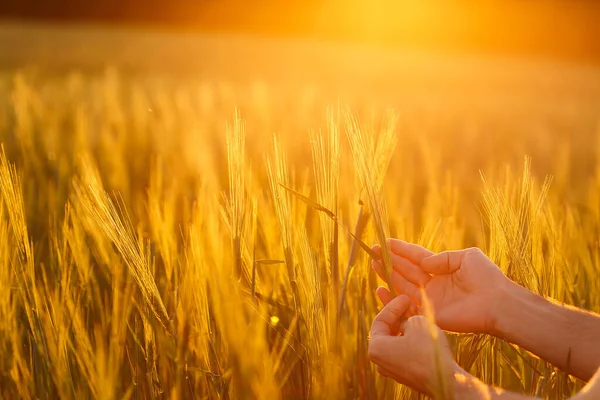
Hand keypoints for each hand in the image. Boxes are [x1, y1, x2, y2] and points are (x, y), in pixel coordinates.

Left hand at [368, 294, 457, 396]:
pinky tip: (422, 329)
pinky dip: (410, 339)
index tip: (405, 297)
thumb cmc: (428, 350)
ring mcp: (392, 369)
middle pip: (386, 330)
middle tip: (408, 302)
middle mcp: (379, 361)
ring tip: (416, 313)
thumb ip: (406, 318)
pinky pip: (404, 351)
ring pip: (396, 340)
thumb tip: (405, 323)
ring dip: (405, 326)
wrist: (446, 380)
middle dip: (398, 315)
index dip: (392, 305)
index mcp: (376, 348)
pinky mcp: (405, 374)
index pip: (380, 320)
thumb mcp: (417, 322)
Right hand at [372, 240, 510, 333]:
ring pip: (402, 285)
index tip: (386, 242)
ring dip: (387, 274)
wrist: (497, 303)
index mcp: (442, 269)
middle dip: (389, 260)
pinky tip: (378, 289)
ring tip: (373, 263)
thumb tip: (423, 262)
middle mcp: (433, 284)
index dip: (401, 250)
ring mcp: (430, 299)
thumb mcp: (467, 256)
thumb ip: (443, 257)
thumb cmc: (487, 278)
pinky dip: (391, 298)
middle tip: (373, 251)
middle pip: (406, 270)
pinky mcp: (429, 314)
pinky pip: (406, 306)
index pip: (416, 257)